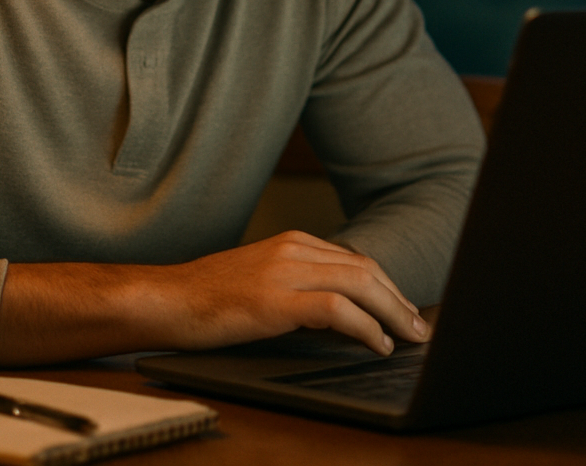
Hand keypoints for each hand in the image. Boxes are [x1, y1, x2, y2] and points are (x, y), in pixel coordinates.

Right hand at [149, 230, 429, 354]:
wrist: (166, 299)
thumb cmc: (207, 299)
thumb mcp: (261, 281)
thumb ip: (298, 285)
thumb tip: (339, 312)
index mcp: (293, 243)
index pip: (356, 261)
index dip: (388, 287)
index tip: (405, 311)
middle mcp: (294, 249)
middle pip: (366, 269)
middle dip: (399, 300)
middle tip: (420, 328)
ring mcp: (284, 271)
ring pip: (359, 283)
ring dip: (392, 312)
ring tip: (409, 337)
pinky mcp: (275, 300)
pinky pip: (336, 309)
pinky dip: (365, 327)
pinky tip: (376, 343)